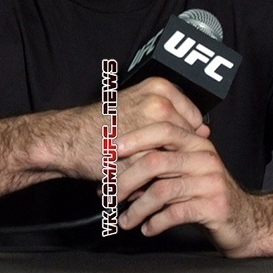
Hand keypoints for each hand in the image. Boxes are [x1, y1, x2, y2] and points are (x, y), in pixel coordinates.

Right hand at [41, 76, 209, 180]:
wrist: (67, 138)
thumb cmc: (101, 123)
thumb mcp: (139, 104)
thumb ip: (172, 114)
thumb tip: (205, 131)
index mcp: (160, 88)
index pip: (195, 120)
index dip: (182, 138)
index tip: (165, 144)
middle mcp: (158, 105)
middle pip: (185, 142)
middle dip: (171, 156)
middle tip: (146, 159)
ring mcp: (150, 130)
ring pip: (172, 159)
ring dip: (161, 171)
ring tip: (139, 170)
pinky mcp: (139, 156)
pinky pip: (157, 176)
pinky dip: (148, 183)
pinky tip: (131, 179)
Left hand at [114, 121, 263, 256]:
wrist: (246, 221)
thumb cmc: (208, 195)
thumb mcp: (186, 173)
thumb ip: (161, 165)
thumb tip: (120, 169)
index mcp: (197, 143)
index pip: (164, 129)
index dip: (135, 138)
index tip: (111, 151)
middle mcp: (205, 158)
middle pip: (156, 161)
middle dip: (126, 179)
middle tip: (108, 195)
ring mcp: (210, 181)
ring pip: (162, 190)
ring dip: (137, 208)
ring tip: (125, 220)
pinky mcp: (214, 206)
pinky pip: (175, 213)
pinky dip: (155, 222)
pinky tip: (147, 228)